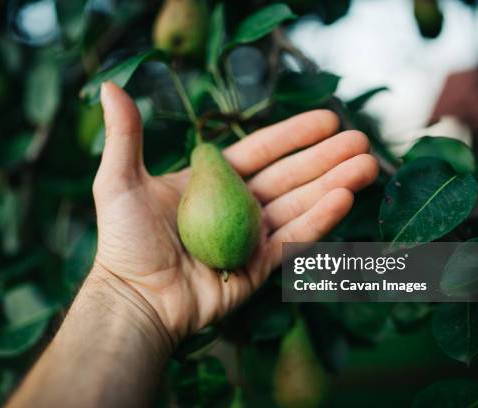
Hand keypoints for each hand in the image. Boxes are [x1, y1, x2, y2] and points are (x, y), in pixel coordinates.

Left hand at [92, 82, 378, 348]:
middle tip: (361, 140)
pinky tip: (345, 198)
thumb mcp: (120, 181)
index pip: (261, 153)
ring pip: (299, 205)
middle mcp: (236, 207)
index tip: (327, 118)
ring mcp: (250, 239)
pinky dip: (319, 220)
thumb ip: (124, 135)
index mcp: (212, 183)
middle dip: (326, 158)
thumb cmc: (124, 242)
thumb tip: (110, 86)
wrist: (134, 301)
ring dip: (333, 185)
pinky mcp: (258, 269)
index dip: (293, 135)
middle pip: (289, 177)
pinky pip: (294, 241)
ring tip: (367, 165)